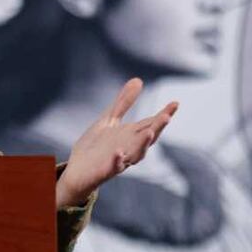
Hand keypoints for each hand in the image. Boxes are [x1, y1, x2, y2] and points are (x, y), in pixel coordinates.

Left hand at [56, 78, 176, 207]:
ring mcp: (119, 160)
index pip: (151, 123)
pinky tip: (119, 153)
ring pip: (136, 154)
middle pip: (147, 138)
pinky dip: (117, 161)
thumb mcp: (108, 120)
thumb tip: (139, 80)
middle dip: (158, 128)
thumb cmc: (95, 147)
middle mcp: (129, 148)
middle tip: (167, 116)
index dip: (163, 114)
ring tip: (150, 132)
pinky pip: (113, 167)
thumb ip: (123, 103)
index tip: (175, 103)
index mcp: (131, 136)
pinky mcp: (105, 171)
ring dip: (143, 144)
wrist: (76, 172)